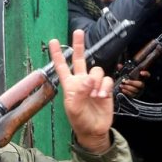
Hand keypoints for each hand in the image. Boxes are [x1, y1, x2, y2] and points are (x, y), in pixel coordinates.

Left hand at [49, 30, 113, 153]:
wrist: (94, 130)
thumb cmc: (80, 120)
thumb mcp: (74, 108)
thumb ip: (79, 92)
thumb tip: (88, 78)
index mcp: (70, 85)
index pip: (62, 66)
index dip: (57, 55)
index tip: (53, 41)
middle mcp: (81, 81)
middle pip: (80, 59)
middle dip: (79, 45)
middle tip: (78, 32)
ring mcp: (93, 84)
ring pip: (96, 70)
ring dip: (96, 82)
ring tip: (95, 96)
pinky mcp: (105, 88)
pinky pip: (107, 80)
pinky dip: (105, 87)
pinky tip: (102, 96)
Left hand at [115, 65, 149, 98]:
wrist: (120, 90)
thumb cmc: (124, 80)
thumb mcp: (123, 74)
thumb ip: (122, 69)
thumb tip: (119, 65)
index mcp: (140, 78)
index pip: (147, 76)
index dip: (145, 74)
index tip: (141, 72)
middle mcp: (140, 84)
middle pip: (141, 84)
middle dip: (132, 82)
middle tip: (125, 81)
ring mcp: (138, 91)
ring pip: (135, 90)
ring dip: (128, 87)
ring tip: (122, 85)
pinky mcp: (134, 96)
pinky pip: (132, 95)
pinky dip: (127, 92)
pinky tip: (123, 90)